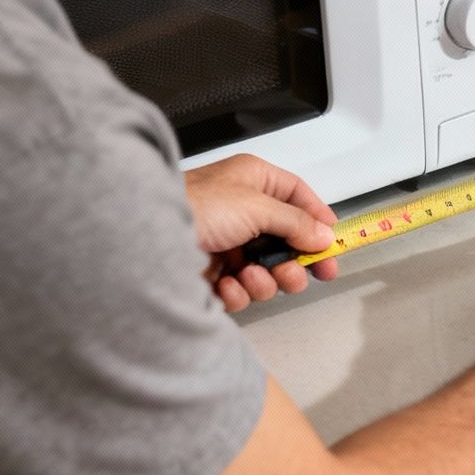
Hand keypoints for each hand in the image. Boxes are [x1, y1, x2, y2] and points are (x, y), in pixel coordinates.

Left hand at [185, 153, 339, 311]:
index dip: (318, 219)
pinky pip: (241, 290)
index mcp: (254, 182)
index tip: (333, 243)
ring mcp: (227, 244)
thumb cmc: (193, 207)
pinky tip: (225, 285)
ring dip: (265, 280)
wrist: (141, 240)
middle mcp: (242, 211)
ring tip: (252, 278)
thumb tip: (324, 234)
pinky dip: (238, 292)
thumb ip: (296, 222)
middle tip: (303, 275)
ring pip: (267, 270)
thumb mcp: (256, 206)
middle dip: (295, 262)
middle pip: (287, 241)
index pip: (299, 197)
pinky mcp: (211, 274)